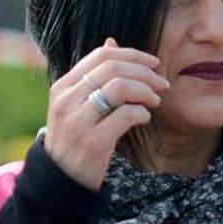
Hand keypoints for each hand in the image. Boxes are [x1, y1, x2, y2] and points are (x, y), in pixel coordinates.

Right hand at [43, 38, 170, 189]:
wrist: (61, 181)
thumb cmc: (74, 139)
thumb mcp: (76, 105)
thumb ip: (92, 77)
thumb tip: (112, 42)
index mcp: (63, 86)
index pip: (101, 55)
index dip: (132, 54)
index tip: (153, 64)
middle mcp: (67, 100)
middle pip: (113, 68)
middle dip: (145, 72)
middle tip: (161, 84)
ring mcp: (77, 121)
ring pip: (119, 87)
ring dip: (145, 91)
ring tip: (155, 101)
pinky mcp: (92, 142)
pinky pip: (125, 115)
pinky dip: (142, 113)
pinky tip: (144, 118)